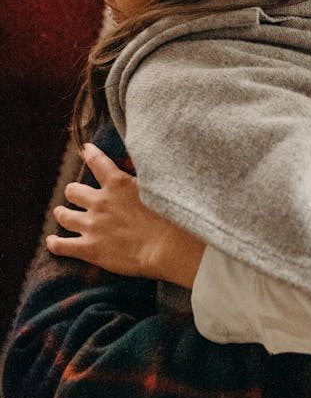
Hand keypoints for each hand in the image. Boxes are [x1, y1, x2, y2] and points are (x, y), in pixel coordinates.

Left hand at [47, 142, 204, 288]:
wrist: (167, 246)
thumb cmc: (169, 216)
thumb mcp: (156, 186)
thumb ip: (142, 177)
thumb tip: (139, 169)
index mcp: (118, 184)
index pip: (97, 162)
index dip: (90, 153)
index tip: (86, 149)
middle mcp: (100, 202)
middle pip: (73, 190)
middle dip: (74, 192)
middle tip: (76, 195)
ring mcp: (92, 225)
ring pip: (64, 215)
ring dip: (62, 213)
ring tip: (62, 213)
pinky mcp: (89, 248)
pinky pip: (61, 246)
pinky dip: (54, 243)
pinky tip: (53, 241)